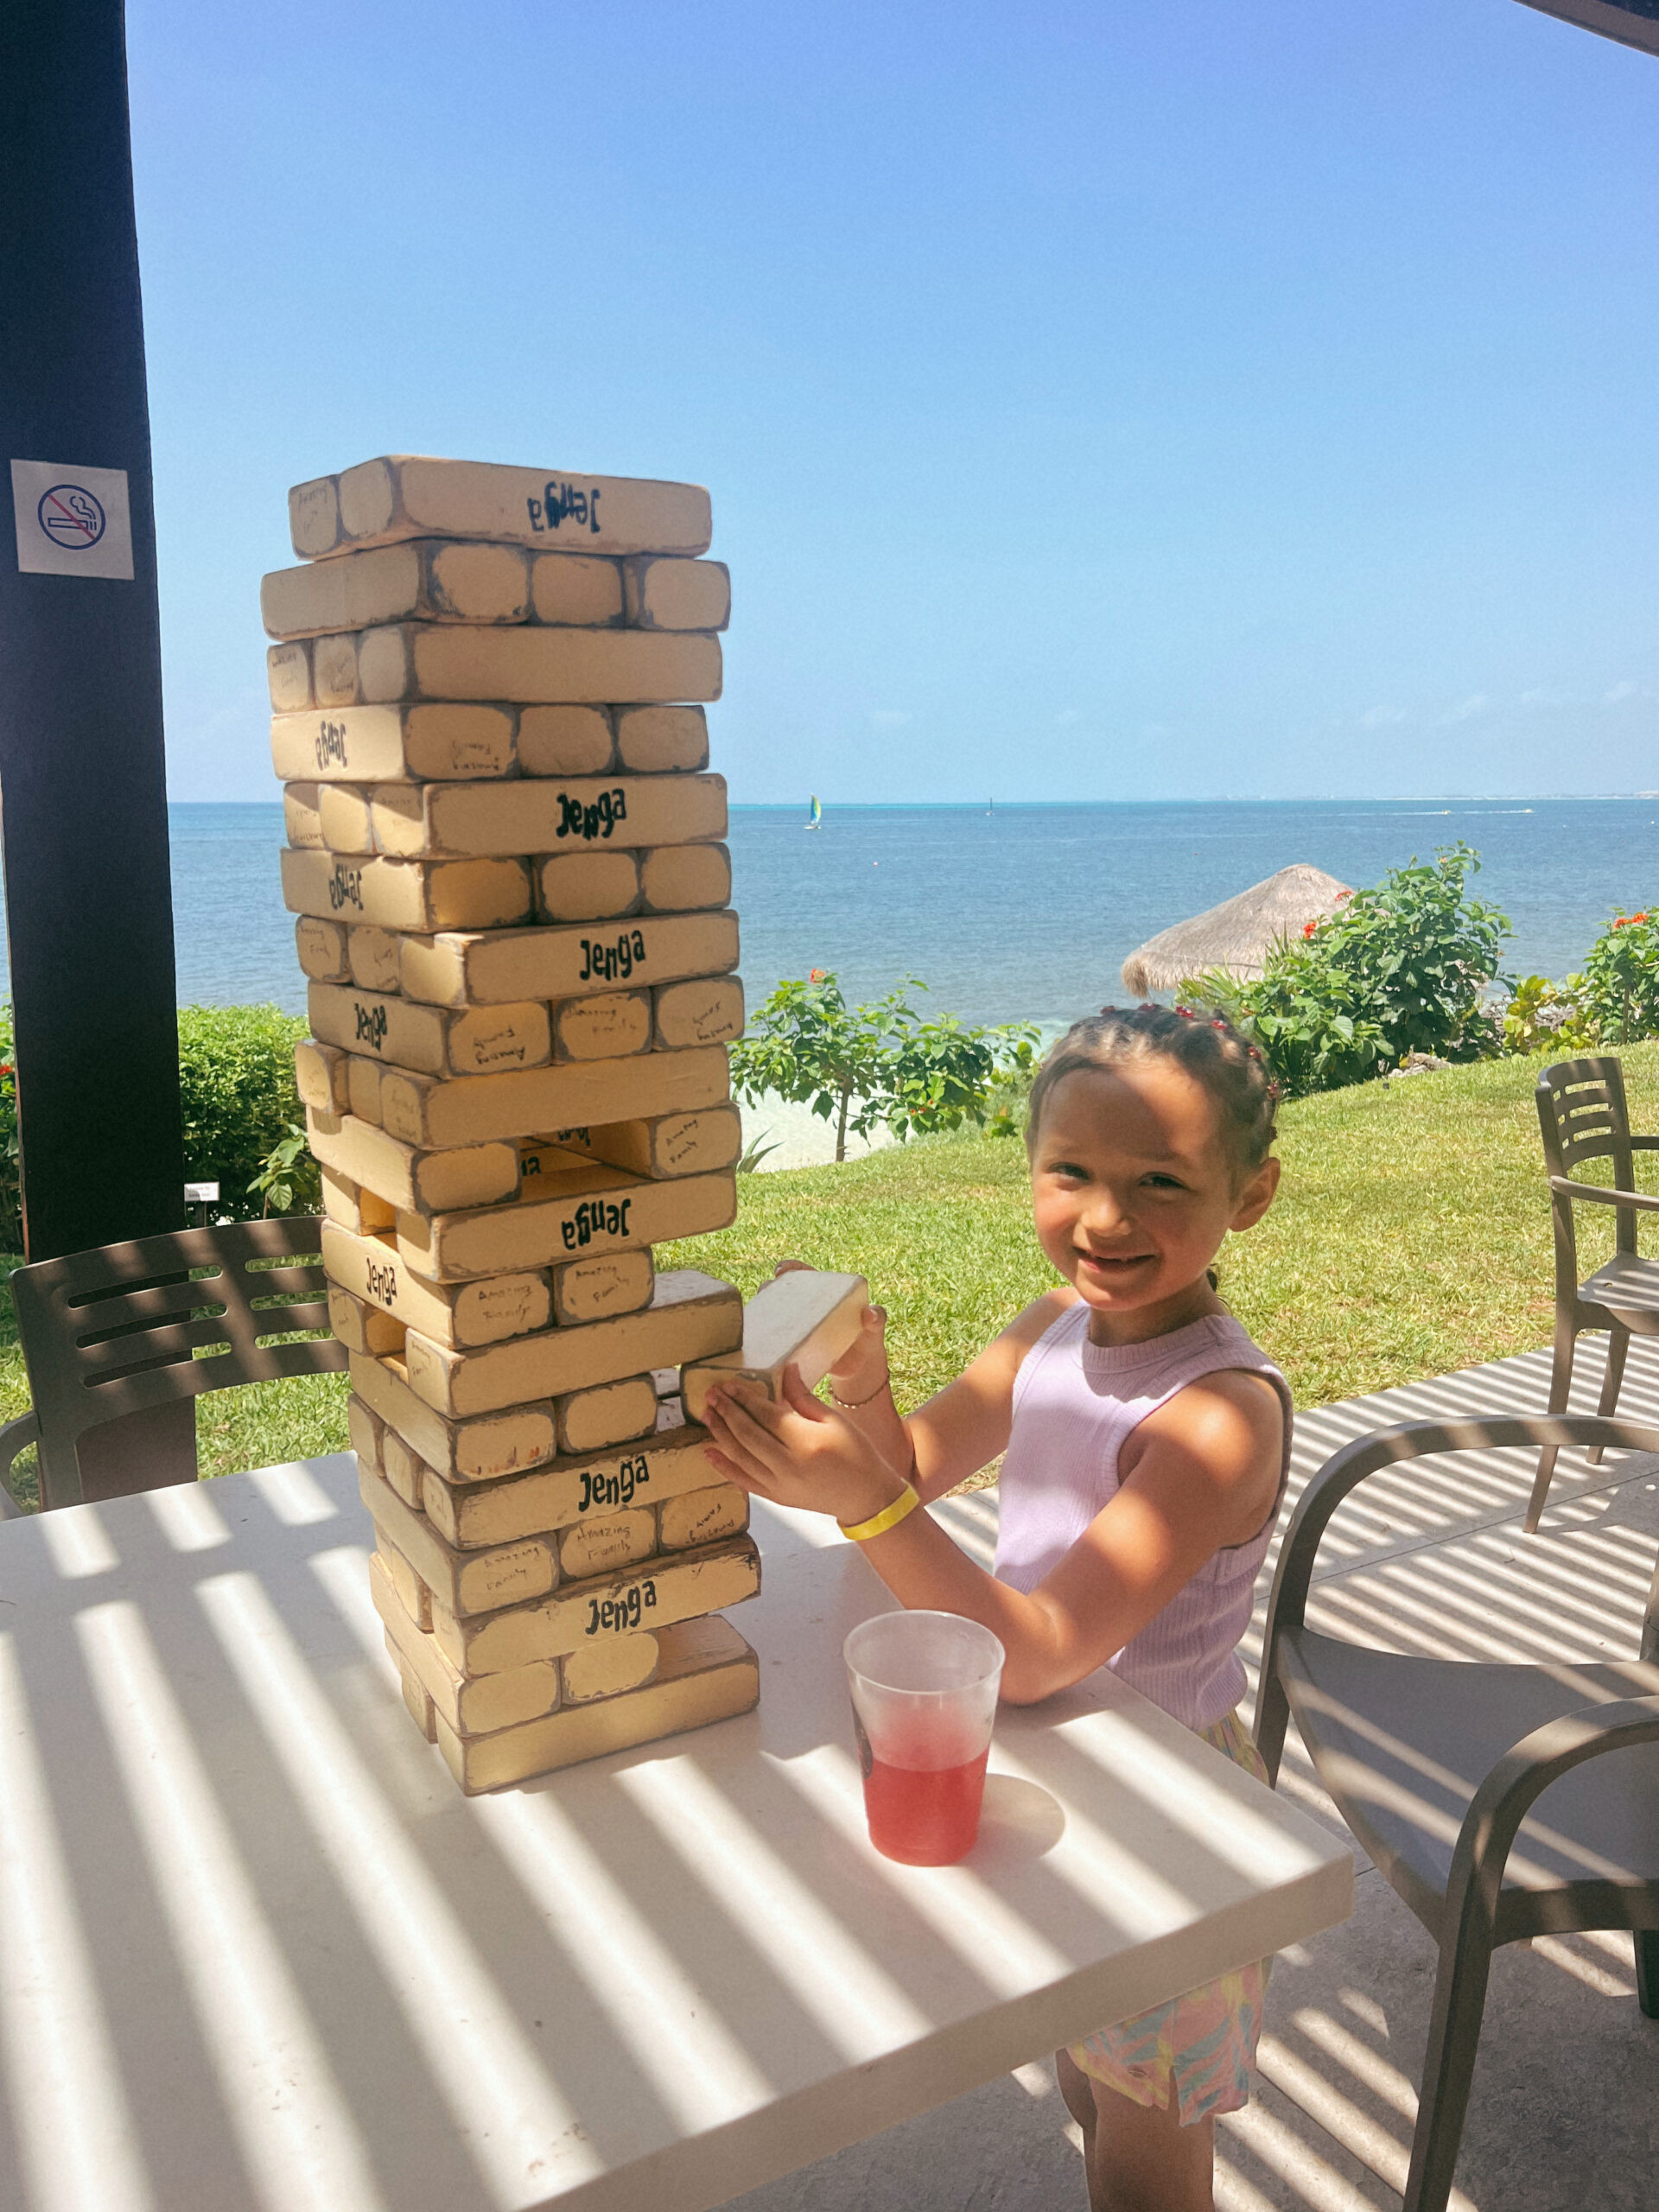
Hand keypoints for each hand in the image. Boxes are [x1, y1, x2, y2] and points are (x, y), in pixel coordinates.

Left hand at [701, 1364, 906, 1525]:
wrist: (865, 1496)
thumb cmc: (855, 1453)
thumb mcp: (834, 1420)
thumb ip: (803, 1397)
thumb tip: (785, 1370)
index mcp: (807, 1441)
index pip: (767, 1415)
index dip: (745, 1398)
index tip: (729, 1384)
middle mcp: (789, 1465)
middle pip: (749, 1434)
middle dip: (727, 1412)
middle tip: (711, 1394)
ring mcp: (780, 1485)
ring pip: (741, 1456)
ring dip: (721, 1434)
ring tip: (707, 1414)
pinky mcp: (776, 1498)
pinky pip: (744, 1481)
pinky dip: (725, 1467)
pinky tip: (709, 1451)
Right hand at [770, 1258, 889, 1393]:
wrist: (858, 1367)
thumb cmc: (867, 1337)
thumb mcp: (874, 1326)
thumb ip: (877, 1317)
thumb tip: (870, 1313)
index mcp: (821, 1293)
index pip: (799, 1272)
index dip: (788, 1268)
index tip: (781, 1271)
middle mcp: (802, 1307)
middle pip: (777, 1291)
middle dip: (767, 1289)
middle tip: (766, 1294)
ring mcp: (794, 1327)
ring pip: (769, 1315)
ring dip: (760, 1314)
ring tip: (757, 1318)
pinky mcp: (789, 1348)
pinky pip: (771, 1341)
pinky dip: (762, 1341)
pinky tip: (757, 1344)